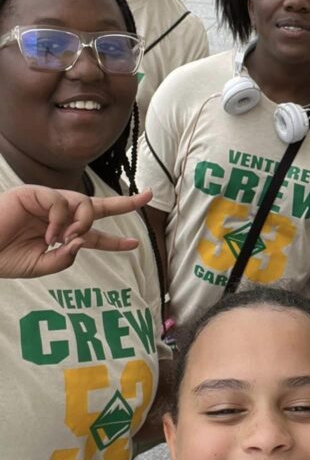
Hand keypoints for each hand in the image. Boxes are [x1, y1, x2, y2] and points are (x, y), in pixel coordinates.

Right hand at [0, 186, 151, 277]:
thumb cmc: (5, 258)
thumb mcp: (42, 266)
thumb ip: (65, 259)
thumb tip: (83, 242)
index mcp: (61, 234)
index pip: (93, 236)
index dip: (114, 241)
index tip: (136, 243)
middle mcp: (57, 215)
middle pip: (97, 207)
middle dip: (124, 203)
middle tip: (147, 197)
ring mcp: (46, 202)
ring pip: (84, 204)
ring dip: (83, 223)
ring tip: (66, 239)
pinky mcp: (34, 193)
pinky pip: (61, 202)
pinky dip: (60, 220)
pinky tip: (49, 234)